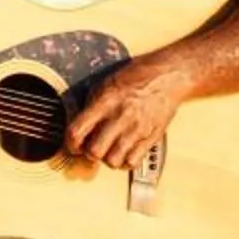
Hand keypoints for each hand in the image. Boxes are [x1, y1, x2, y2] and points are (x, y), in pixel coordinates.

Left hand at [64, 54, 188, 170]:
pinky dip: (125, 161)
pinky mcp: (150, 138)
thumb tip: (80, 126)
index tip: (73, 145)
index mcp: (106, 102)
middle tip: (92, 147)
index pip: (77, 132)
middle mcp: (121, 118)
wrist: (168, 76)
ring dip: (108, 158)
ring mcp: (137, 130)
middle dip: (90, 153)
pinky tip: (124, 152)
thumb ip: (92, 106)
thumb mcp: (107, 84)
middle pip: (94, 152)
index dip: (70, 144)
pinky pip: (132, 162)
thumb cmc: (138, 76)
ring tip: (109, 150)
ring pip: (112, 161)